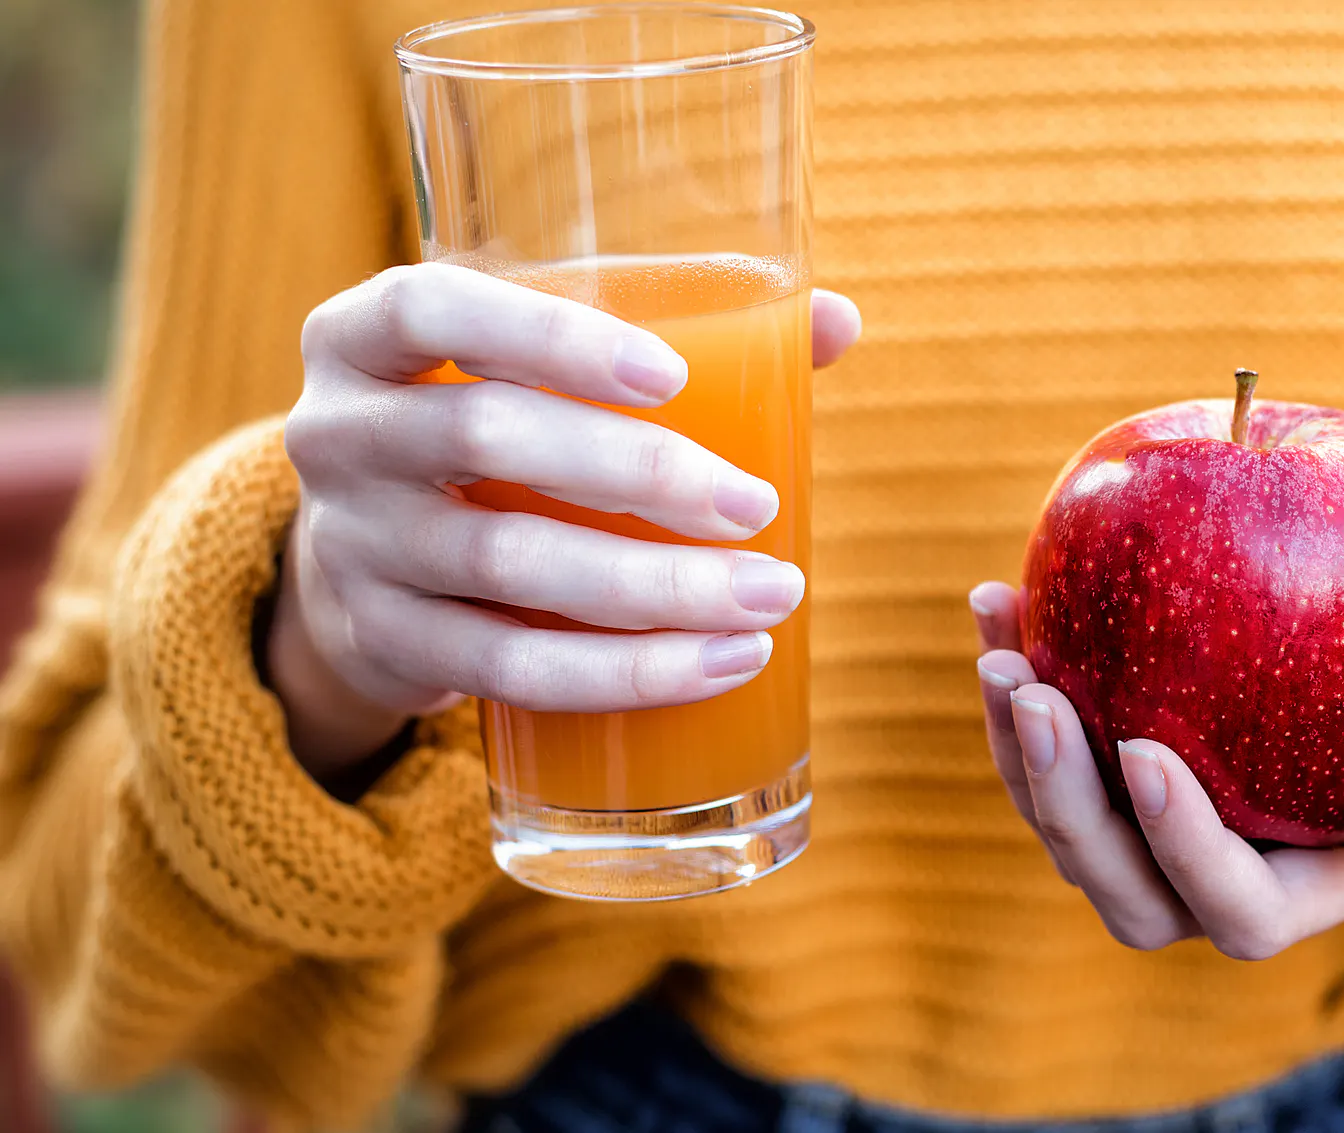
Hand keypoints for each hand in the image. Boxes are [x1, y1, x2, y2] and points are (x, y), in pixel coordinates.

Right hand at [269, 263, 861, 783]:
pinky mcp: (384, 645)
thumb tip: (839, 322)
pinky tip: (716, 665)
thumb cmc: (495, 430)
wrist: (366, 568)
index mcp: (366, 336)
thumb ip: (679, 326)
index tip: (672, 375)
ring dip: (651, 589)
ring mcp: (352, 545)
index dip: (551, 338)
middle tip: (753, 505)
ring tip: (767, 596)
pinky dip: (620, 673)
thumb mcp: (545, 366)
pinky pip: (508, 668)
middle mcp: (338, 432)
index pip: (434, 308)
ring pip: (507, 565)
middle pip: (484, 436)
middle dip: (637, 473)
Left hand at [971, 487, 1343, 959]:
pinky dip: (1019, 681)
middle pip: (1131, 893)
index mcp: (1331, 877)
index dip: (1181, 852)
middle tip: (1033, 696)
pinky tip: (1000, 600)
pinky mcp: (1135, 742)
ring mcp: (1181, 808)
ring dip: (1018, 753)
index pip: (1242, 909)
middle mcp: (1243, 860)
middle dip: (1065, 812)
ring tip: (1003, 650)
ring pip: (1075, 828)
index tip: (1140, 747)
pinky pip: (1060, 742)